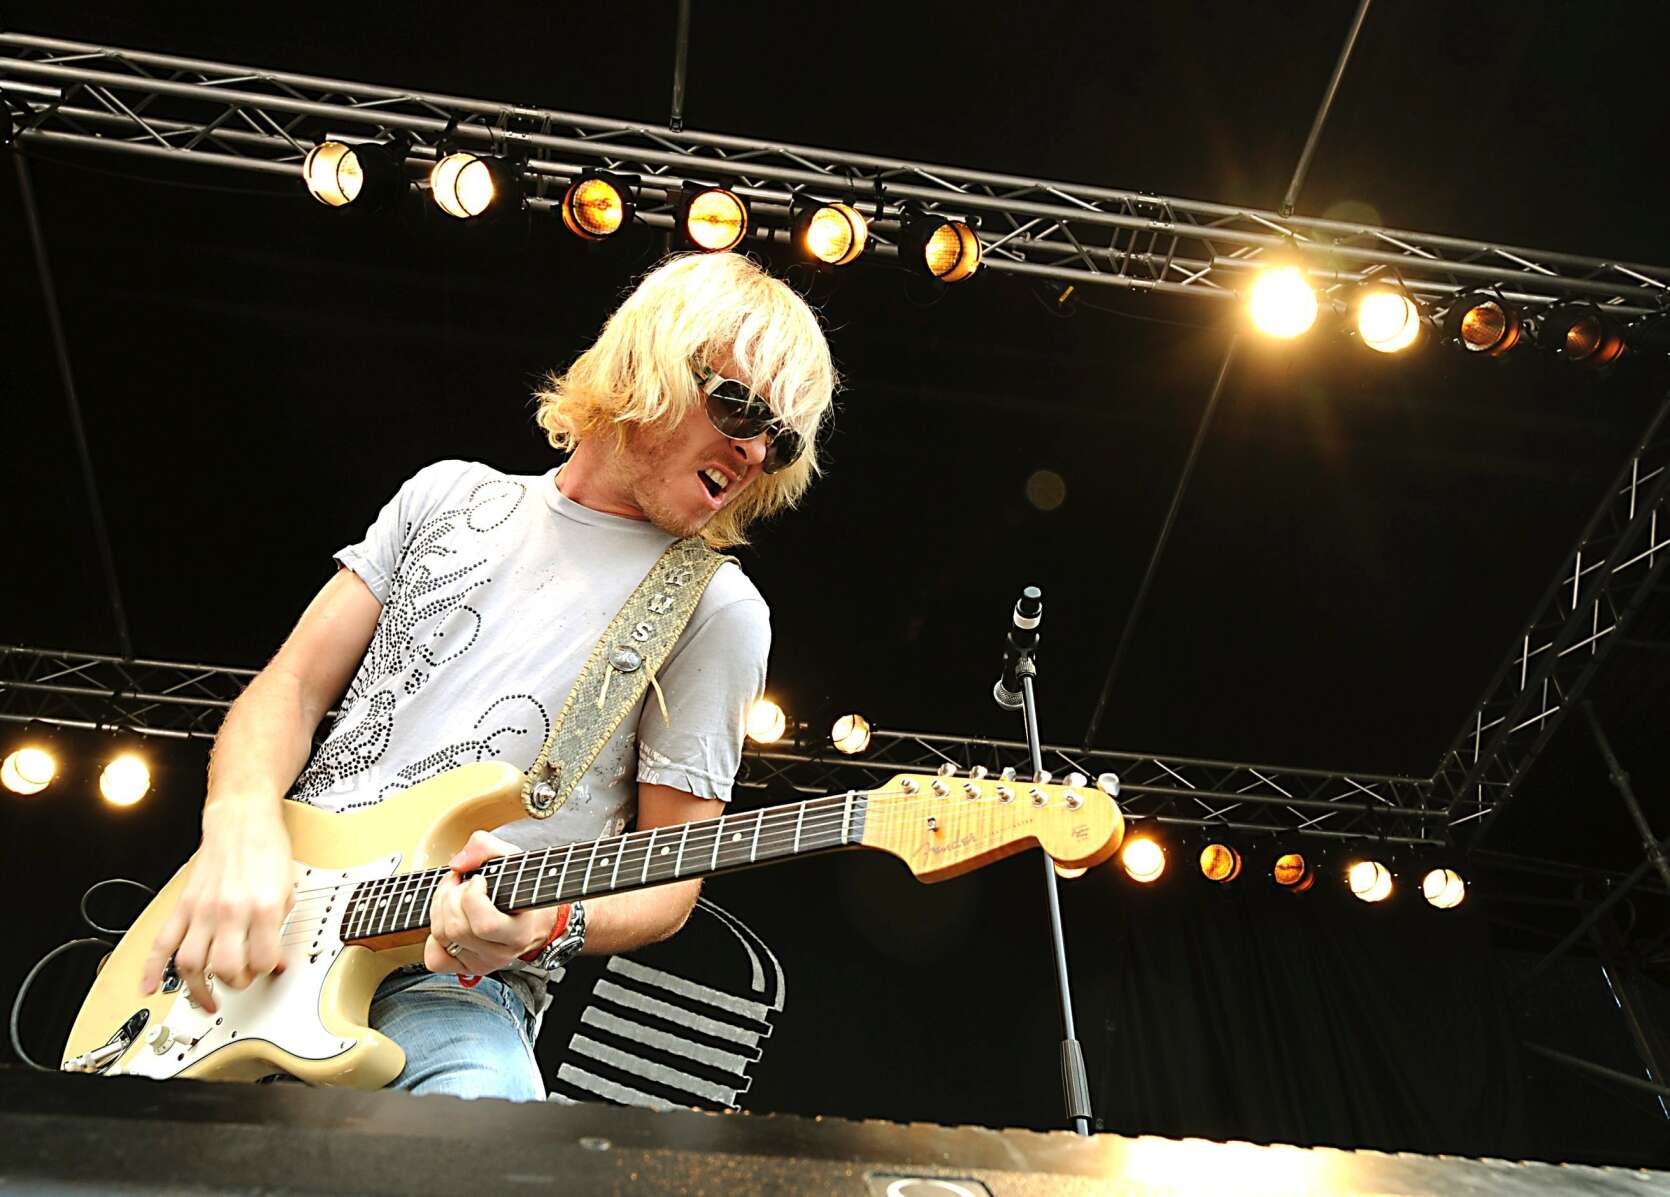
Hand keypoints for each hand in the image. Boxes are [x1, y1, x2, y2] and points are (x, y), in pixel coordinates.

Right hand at [141, 799, 294, 1013]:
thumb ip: (280, 925)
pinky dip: (151, 968)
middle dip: (236, 983)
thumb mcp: (288, 887)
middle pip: (225, 969)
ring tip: (207, 998)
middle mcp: (229, 911)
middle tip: (242, 980)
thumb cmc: (266, 848)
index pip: (263, 961)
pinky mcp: (183, 906)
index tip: (269, 967)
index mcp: (262, 907)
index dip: (269, 970)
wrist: (241, 819)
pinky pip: (160, 943)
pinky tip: (149, 987)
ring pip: (190, 963)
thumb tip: (276, 959)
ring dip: (197, 988)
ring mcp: (202, 910)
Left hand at [424, 830, 559, 975]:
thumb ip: (485, 847)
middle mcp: (500, 953)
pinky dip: (433, 937)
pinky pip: (435, 959)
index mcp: (519, 932)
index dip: (473, 897)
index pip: (486, 925)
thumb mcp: (510, 858)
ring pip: (443, 938)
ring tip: (454, 894)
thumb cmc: (520, 886)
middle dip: (451, 896)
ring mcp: (481, 963)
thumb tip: (457, 864)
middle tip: (463, 883)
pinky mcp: (464, 968)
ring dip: (440, 908)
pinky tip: (448, 919)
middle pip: (457, 929)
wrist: (529, 913)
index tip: (480, 879)